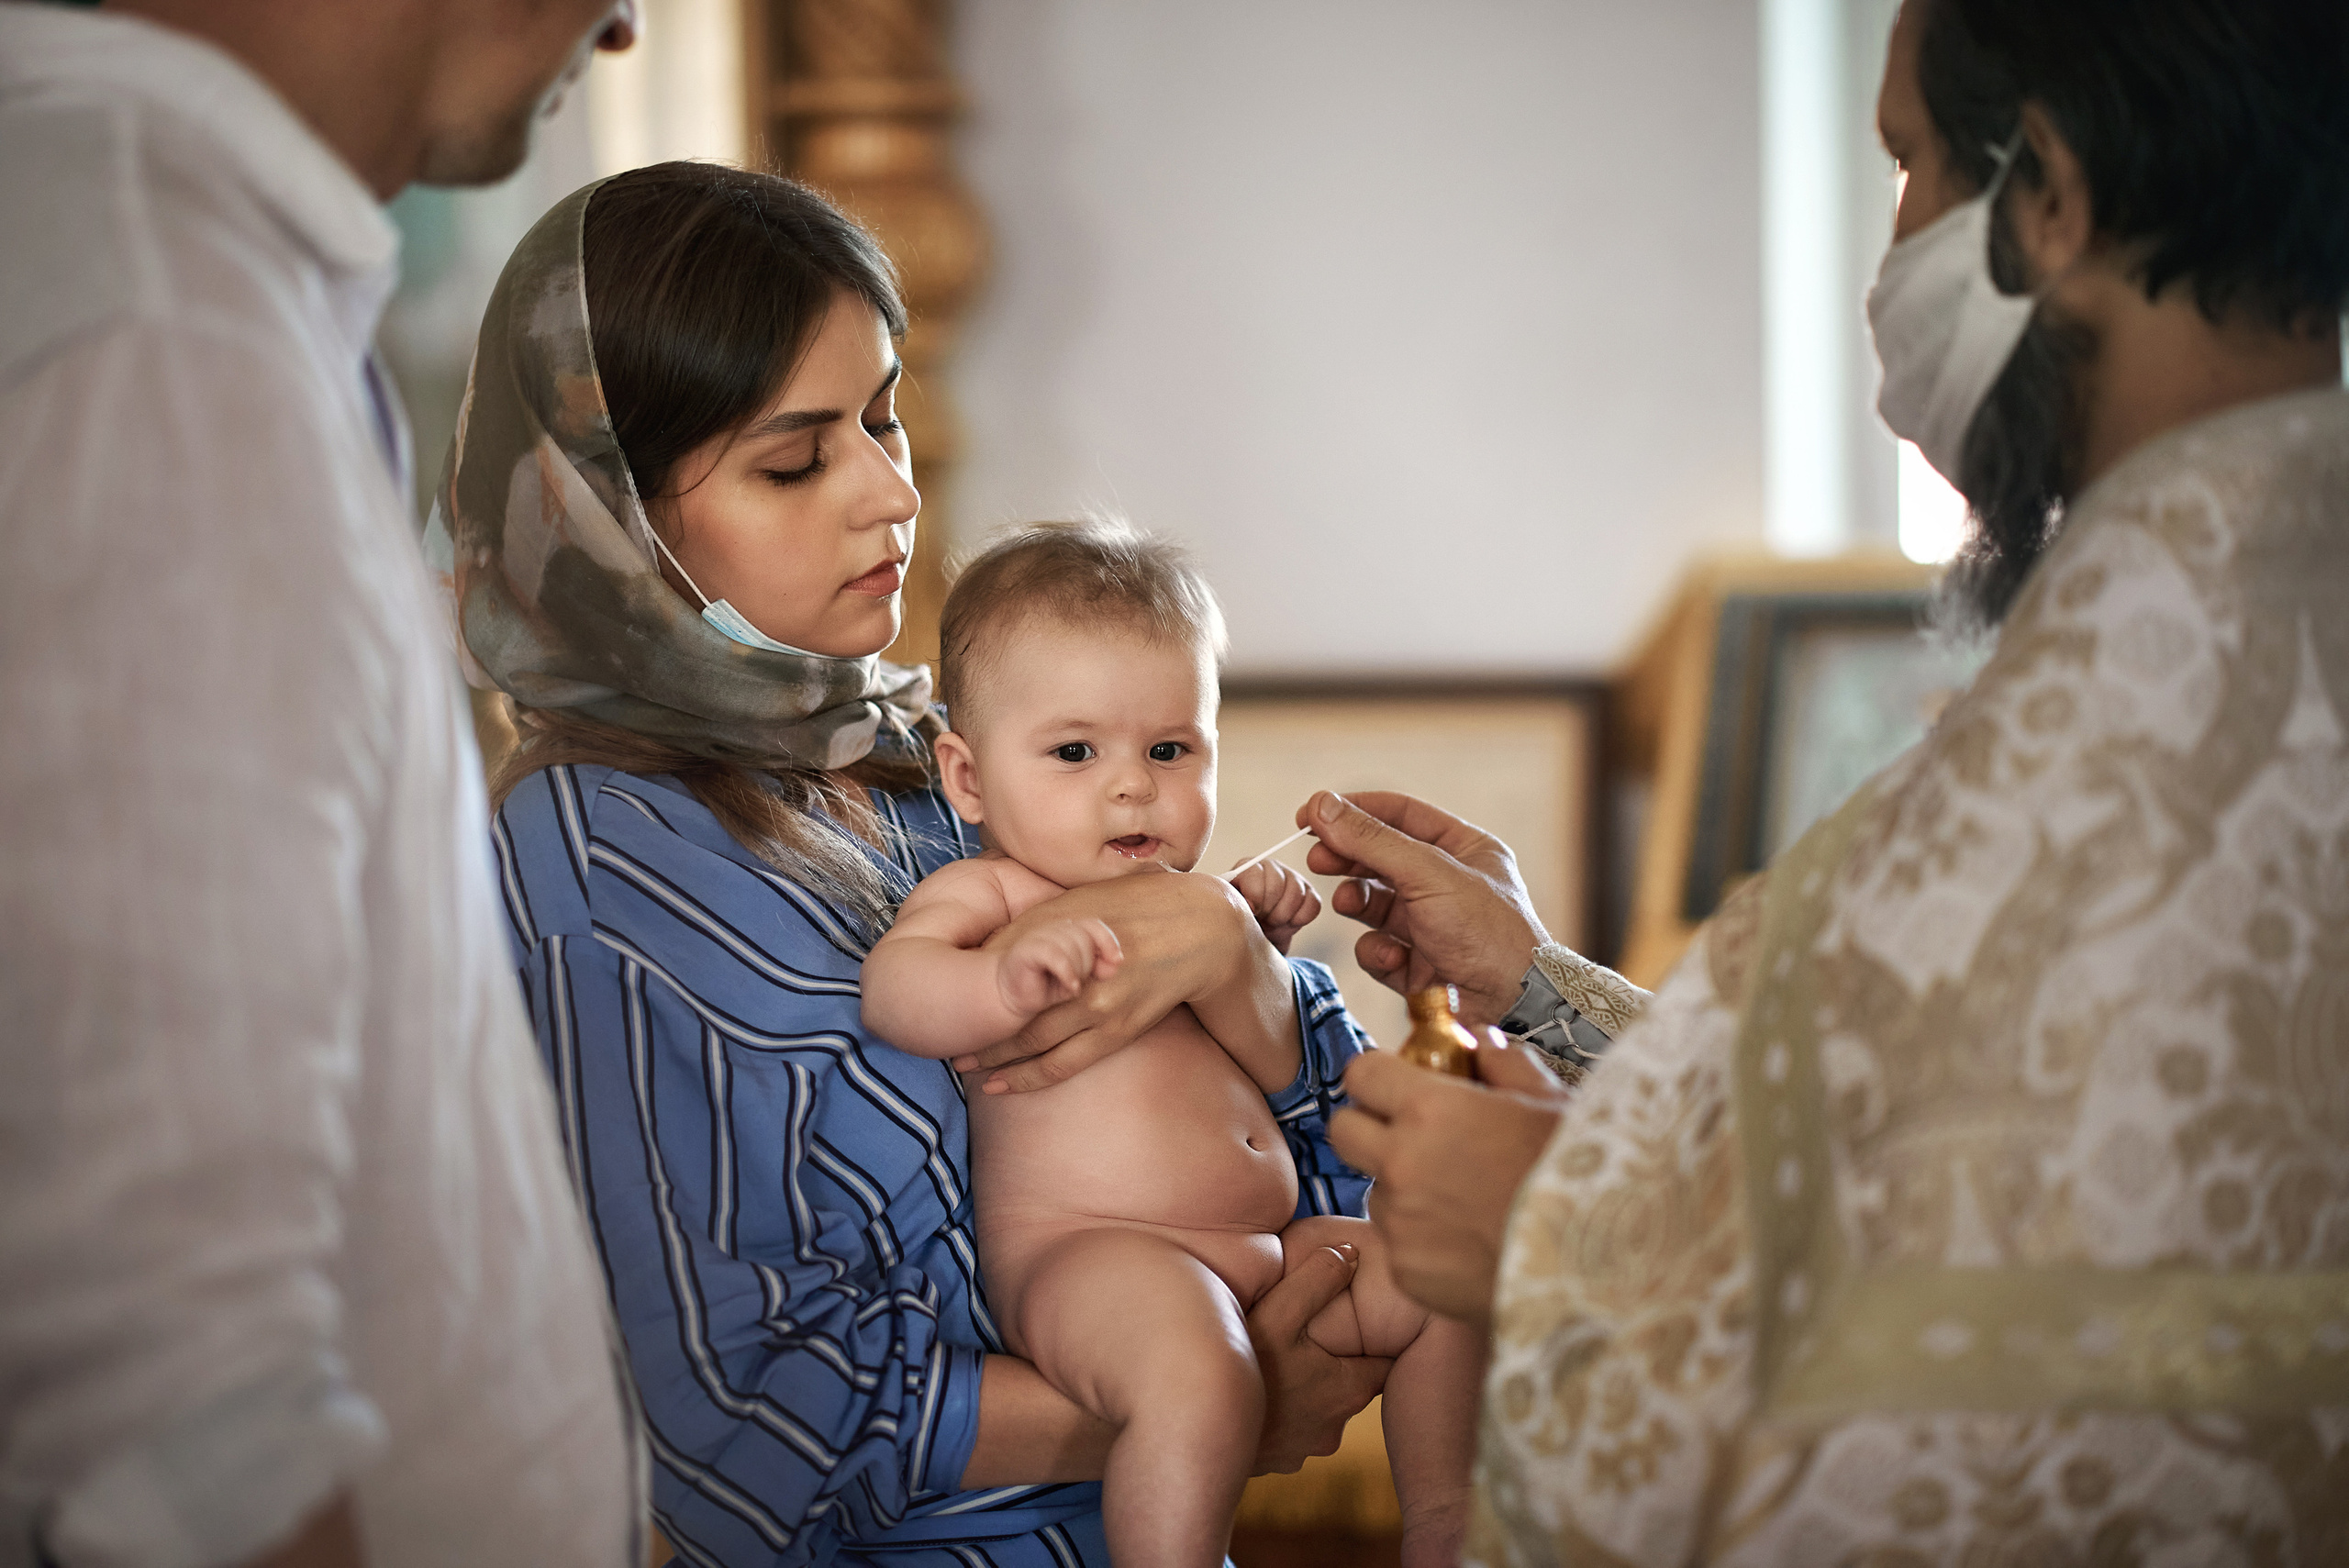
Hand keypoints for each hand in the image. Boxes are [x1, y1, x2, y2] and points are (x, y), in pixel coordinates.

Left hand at [951, 869, 1259, 1092]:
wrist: (1205, 928)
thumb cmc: (1142, 903)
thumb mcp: (1086, 896)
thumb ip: (1043, 917)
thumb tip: (995, 940)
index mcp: (1062, 923)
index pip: (996, 957)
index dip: (961, 978)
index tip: (934, 992)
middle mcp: (1074, 964)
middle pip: (1005, 1004)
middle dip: (967, 1025)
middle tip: (934, 1038)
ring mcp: (1096, 1002)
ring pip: (1028, 1040)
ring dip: (989, 1057)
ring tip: (959, 1066)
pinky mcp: (1117, 1029)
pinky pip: (1063, 1063)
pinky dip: (1027, 1077)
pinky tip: (1000, 1085)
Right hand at [996, 918, 1121, 1019]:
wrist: (1012, 996)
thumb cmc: (1048, 985)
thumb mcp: (1079, 978)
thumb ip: (1099, 968)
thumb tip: (1116, 963)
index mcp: (1068, 930)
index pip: (1093, 925)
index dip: (1108, 940)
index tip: (1117, 961)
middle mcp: (1054, 928)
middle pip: (1084, 938)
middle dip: (1088, 964)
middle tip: (1079, 982)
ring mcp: (1038, 936)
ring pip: (1071, 945)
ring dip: (1077, 971)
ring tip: (1071, 986)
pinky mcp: (1026, 950)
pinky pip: (1055, 955)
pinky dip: (1068, 973)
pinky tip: (1071, 988)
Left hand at [1230, 857, 1319, 953]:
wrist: (1258, 936)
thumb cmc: (1240, 922)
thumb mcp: (1228, 912)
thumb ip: (1231, 903)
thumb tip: (1249, 907)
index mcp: (1247, 868)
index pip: (1255, 874)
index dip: (1255, 897)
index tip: (1251, 912)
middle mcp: (1271, 867)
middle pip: (1277, 885)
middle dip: (1269, 909)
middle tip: (1262, 919)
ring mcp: (1292, 878)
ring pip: (1296, 893)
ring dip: (1284, 915)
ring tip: (1272, 922)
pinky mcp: (1309, 893)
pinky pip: (1313, 903)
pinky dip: (1301, 918)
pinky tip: (1289, 922)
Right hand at [1246, 1243, 1391, 1472]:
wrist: (1196, 1430)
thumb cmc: (1242, 1369)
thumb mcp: (1280, 1311)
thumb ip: (1320, 1278)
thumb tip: (1352, 1253)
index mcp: (1347, 1389)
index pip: (1387, 1361)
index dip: (1380, 1337)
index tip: (1369, 1321)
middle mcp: (1335, 1427)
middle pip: (1351, 1383)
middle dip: (1338, 1360)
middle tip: (1314, 1334)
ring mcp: (1304, 1449)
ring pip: (1319, 1408)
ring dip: (1307, 1388)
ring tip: (1281, 1361)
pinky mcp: (1278, 1461)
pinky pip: (1291, 1428)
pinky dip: (1282, 1411)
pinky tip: (1259, 1391)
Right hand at [1298, 790, 1546, 1026]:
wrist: (1512, 1008)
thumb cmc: (1489, 933)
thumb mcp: (1429, 873)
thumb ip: (1372, 840)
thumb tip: (1322, 806)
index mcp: (1464, 850)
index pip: (1400, 815)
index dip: (1354, 811)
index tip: (1311, 814)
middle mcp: (1448, 884)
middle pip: (1380, 858)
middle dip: (1347, 858)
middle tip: (1316, 858)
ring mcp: (1432, 926)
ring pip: (1374, 904)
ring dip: (1356, 902)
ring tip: (1347, 903)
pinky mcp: (1418, 966)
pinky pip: (1379, 948)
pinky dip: (1377, 951)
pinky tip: (1393, 956)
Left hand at [1328, 1032, 1568, 1328]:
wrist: (1601, 1265)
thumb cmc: (1580, 1174)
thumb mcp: (1551, 1102)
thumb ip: (1505, 1065)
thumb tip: (1481, 1044)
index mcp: (1431, 1109)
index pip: (1361, 1074)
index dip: (1379, 1078)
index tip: (1399, 1088)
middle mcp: (1402, 1163)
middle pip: (1344, 1130)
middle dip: (1368, 1128)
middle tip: (1411, 1138)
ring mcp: (1400, 1222)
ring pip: (1375, 1191)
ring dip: (1401, 1189)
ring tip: (1461, 1200)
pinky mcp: (1407, 1271)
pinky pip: (1398, 1244)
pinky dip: (1422, 1242)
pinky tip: (1470, 1242)